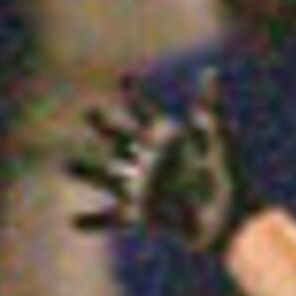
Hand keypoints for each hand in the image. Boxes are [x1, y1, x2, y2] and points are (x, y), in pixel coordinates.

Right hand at [63, 74, 250, 255]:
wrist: (231, 222)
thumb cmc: (229, 181)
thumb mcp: (221, 142)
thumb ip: (211, 110)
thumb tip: (210, 73)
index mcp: (168, 143)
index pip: (146, 115)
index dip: (135, 97)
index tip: (126, 77)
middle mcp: (150, 162)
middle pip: (120, 140)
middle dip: (105, 126)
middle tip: (90, 112)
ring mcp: (143, 188)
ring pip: (106, 176)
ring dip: (85, 171)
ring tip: (64, 165)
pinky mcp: (141, 215)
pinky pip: (111, 218)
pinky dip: (91, 221)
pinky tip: (72, 222)